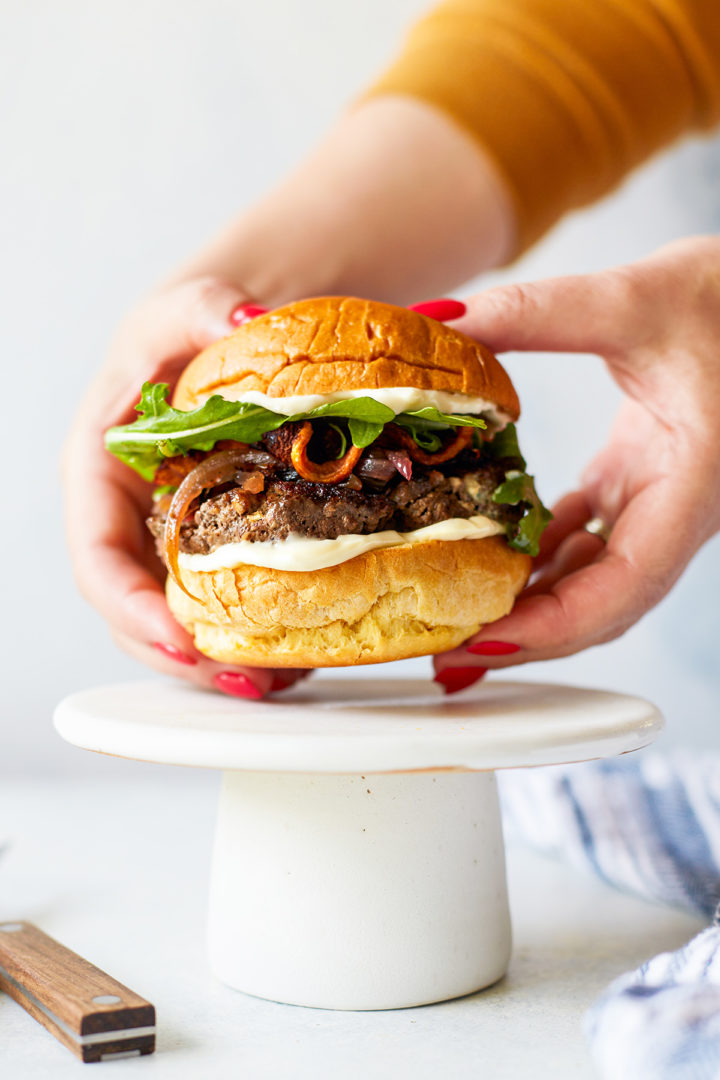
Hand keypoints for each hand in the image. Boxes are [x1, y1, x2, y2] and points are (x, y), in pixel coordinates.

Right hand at [63, 277, 308, 697]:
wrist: (233, 341)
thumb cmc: (193, 328)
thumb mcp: (187, 306)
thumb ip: (202, 307)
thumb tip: (243, 317)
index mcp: (101, 476)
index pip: (99, 559)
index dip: (130, 608)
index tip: (177, 637)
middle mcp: (132, 522)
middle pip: (139, 612)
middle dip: (183, 657)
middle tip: (244, 681)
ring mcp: (174, 543)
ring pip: (183, 621)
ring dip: (223, 663)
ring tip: (279, 683)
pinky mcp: (219, 552)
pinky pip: (227, 606)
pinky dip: (257, 638)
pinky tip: (300, 656)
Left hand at [434, 237, 719, 687]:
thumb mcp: (634, 297)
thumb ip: (537, 312)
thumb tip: (438, 320)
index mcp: (693, 488)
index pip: (626, 586)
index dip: (555, 626)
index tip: (482, 643)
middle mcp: (676, 510)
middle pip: (601, 604)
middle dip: (525, 635)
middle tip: (444, 652)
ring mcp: (656, 501)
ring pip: (591, 580)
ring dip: (527, 604)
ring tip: (455, 619)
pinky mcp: (635, 481)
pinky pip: (584, 539)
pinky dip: (537, 555)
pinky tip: (489, 555)